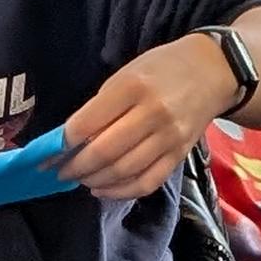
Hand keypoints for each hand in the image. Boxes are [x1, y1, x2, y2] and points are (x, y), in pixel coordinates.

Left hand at [58, 35, 239, 202]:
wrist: (213, 72)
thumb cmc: (161, 69)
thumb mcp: (126, 74)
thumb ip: (101, 107)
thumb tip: (71, 141)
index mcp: (133, 87)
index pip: (88, 123)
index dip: (63, 143)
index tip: (48, 153)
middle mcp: (153, 113)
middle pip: (105, 151)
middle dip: (76, 167)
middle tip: (59, 172)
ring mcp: (169, 137)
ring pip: (124, 170)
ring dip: (95, 181)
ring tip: (80, 179)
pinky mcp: (180, 155)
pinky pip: (147, 182)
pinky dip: (121, 192)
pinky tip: (103, 190)